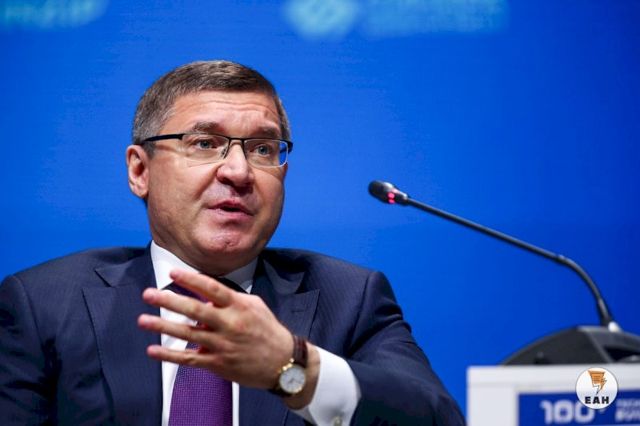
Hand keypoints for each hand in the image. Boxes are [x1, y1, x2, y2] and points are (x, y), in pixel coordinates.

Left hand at [138, 269, 294, 389]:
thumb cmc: (268, 331)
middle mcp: (230, 324)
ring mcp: (223, 345)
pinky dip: (171, 355)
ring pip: (188, 334)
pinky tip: (153, 351)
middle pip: (195, 310)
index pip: (212, 288)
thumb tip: (207, 294)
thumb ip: (231, 298)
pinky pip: (190, 358)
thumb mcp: (255, 306)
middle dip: (170, 300)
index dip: (191, 280)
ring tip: (143, 320)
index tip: (173, 272)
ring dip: (163, 326)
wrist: (283, 362)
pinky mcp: (219, 364)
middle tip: (149, 293)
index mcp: (239, 306)